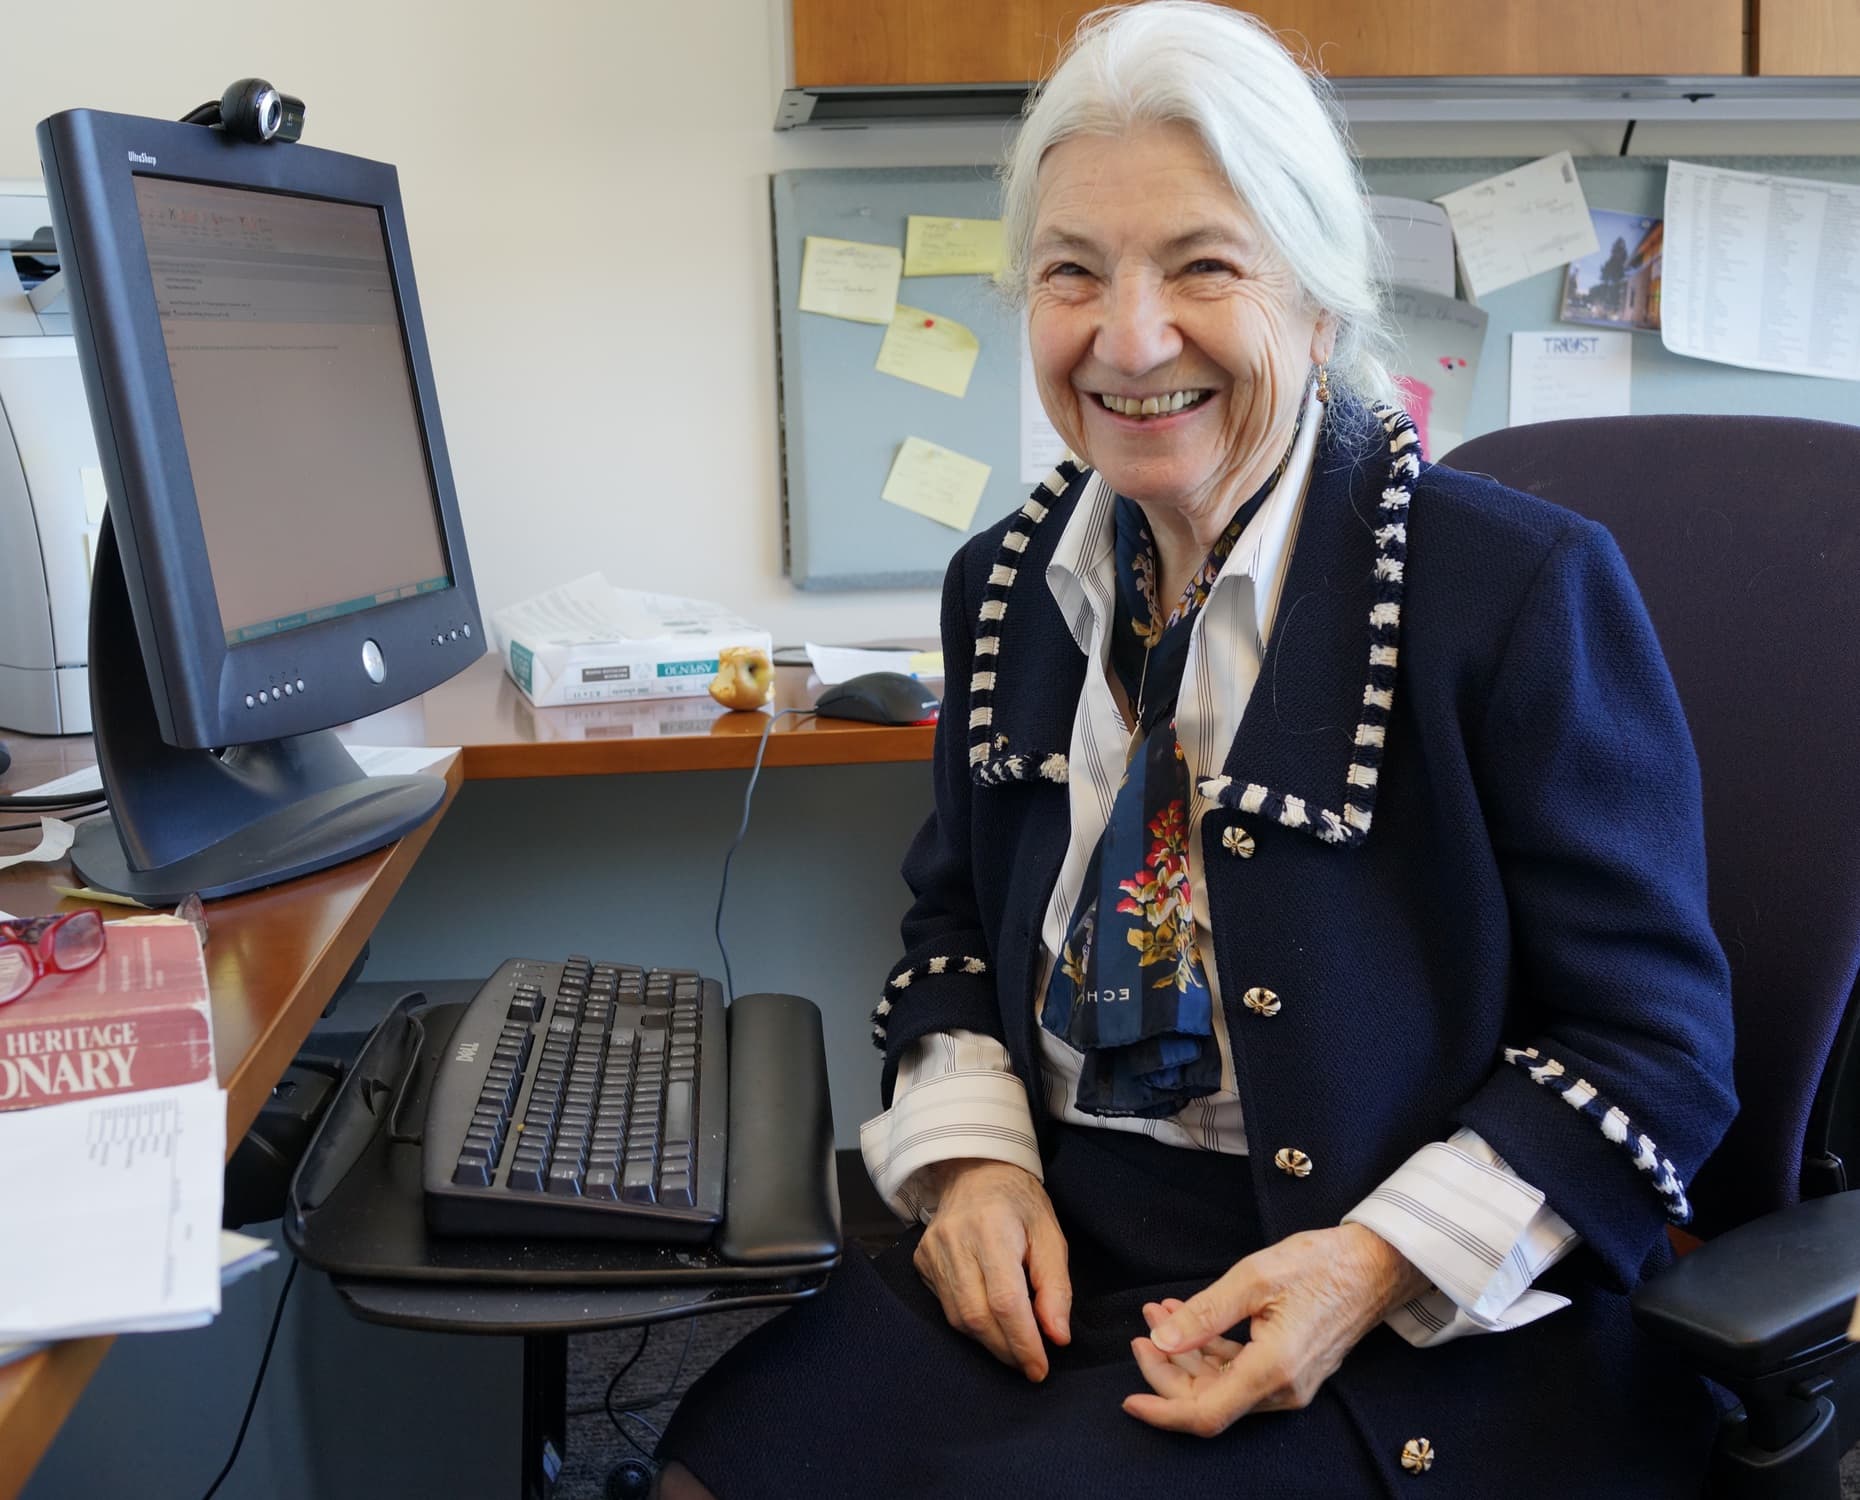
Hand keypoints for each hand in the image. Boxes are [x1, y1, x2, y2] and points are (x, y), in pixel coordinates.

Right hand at [911, 1158, 1071, 1380]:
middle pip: (977, 1315)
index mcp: (991, 1228)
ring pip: (958, 1318)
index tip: (1040, 1368)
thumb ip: (1056, 1287)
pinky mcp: (922, 1261)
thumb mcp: (1051, 1235)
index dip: (1023, 1341)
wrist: (976, 1172)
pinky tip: (991, 1322)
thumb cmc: (1019, 1204)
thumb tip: (1057, 1337)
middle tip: (1030, 1363)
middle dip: (1007, 1349)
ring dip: (990, 1342)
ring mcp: (932, 1251)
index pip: (1005, 1300)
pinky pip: (946, 1308)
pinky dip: (971, 1324)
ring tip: (1014, 1347)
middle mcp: (954, 1240)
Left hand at [1124, 1224, 1428, 1435]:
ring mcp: (1290, 1383)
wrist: (1375, 1265)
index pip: (1206, 1414)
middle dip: (1167, 1366)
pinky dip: (1211, 1351)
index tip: (1129, 1400)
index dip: (1162, 1412)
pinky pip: (1241, 1373)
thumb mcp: (1255, 1277)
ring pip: (1222, 1386)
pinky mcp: (1292, 1371)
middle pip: (1208, 1400)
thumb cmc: (1321, 1264)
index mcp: (1274, 1369)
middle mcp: (1283, 1388)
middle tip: (1144, 1324)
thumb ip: (1204, 1313)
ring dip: (1186, 1354)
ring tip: (1162, 1311)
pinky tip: (1191, 1318)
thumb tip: (1161, 1341)